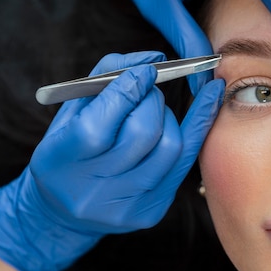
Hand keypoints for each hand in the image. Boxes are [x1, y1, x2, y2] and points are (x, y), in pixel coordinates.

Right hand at [0, 52, 223, 270]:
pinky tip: (210, 101)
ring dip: (170, 117)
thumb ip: (106, 76)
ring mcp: (124, 205)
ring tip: (155, 110)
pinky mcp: (151, 211)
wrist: (65, 212)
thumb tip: (153, 58)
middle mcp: (92, 189)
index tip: (145, 71)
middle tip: (149, 89)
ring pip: (169, 148)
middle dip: (152, 101)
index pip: (98, 125)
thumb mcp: (72, 110)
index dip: (127, 91)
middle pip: (141, 134)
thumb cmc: (69, 150)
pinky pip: (184, 163)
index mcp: (60, 161)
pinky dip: (197, 128)